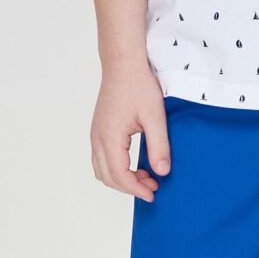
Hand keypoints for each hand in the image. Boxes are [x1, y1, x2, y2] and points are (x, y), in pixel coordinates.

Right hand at [90, 64, 170, 203]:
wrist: (123, 63)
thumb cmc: (138, 85)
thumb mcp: (155, 116)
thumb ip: (159, 146)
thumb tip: (162, 172)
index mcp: (109, 137)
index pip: (119, 175)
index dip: (136, 189)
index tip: (153, 193)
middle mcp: (97, 138)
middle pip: (107, 176)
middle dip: (129, 187)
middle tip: (153, 187)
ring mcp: (95, 134)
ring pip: (101, 169)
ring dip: (121, 179)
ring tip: (145, 177)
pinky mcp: (99, 129)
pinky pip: (101, 158)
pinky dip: (116, 168)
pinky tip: (134, 164)